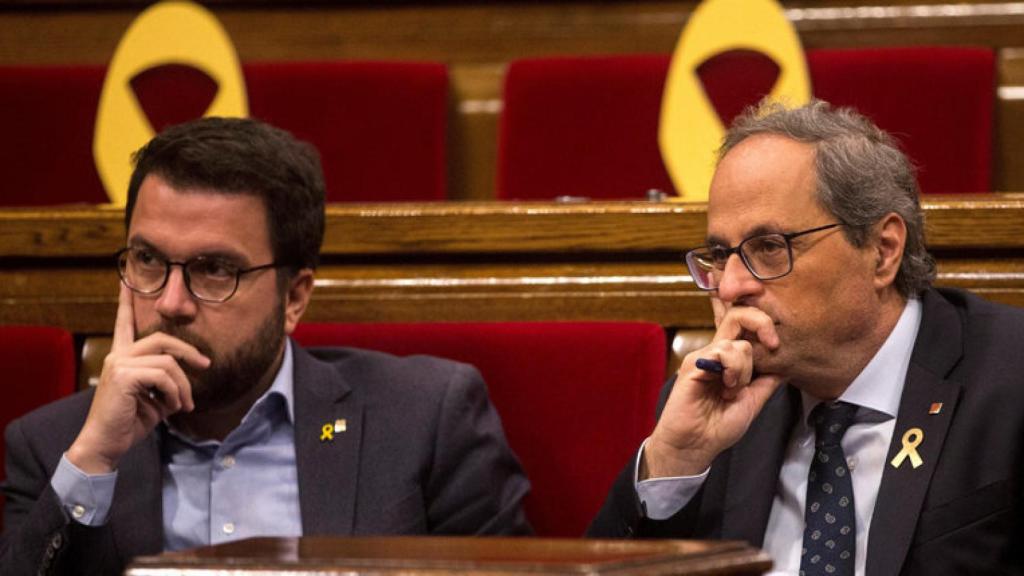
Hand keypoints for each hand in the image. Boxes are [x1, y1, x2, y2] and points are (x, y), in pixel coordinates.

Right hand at [66, 284, 208, 473]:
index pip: (124, 324)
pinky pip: (163, 376)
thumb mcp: (154, 399)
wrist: (105, 445)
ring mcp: (119, 364)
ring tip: (184, 405)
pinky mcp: (124, 376)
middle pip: (162, 339)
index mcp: (122, 357)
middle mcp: (118, 356)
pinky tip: (173, 408)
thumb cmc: (129, 423)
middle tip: (207, 365)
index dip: (126, 303)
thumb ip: (167, 383)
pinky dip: (175, 393)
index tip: (126, 282)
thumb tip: (187, 381)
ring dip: (184, 386)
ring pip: (168, 362)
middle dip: (189, 352)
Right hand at [642, 298, 785, 478]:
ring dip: (745, 368)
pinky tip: (727, 388)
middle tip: (773, 344)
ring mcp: (705, 356)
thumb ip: (767, 382)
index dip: (762, 323)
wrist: (696, 445)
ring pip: (737, 342)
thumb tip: (787, 364)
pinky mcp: (694, 363)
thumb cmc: (719, 427)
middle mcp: (717, 352)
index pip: (744, 326)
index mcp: (730, 359)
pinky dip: (733, 370)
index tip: (778, 344)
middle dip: (761, 322)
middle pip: (739, 315)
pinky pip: (722, 351)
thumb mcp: (753, 402)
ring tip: (734, 390)